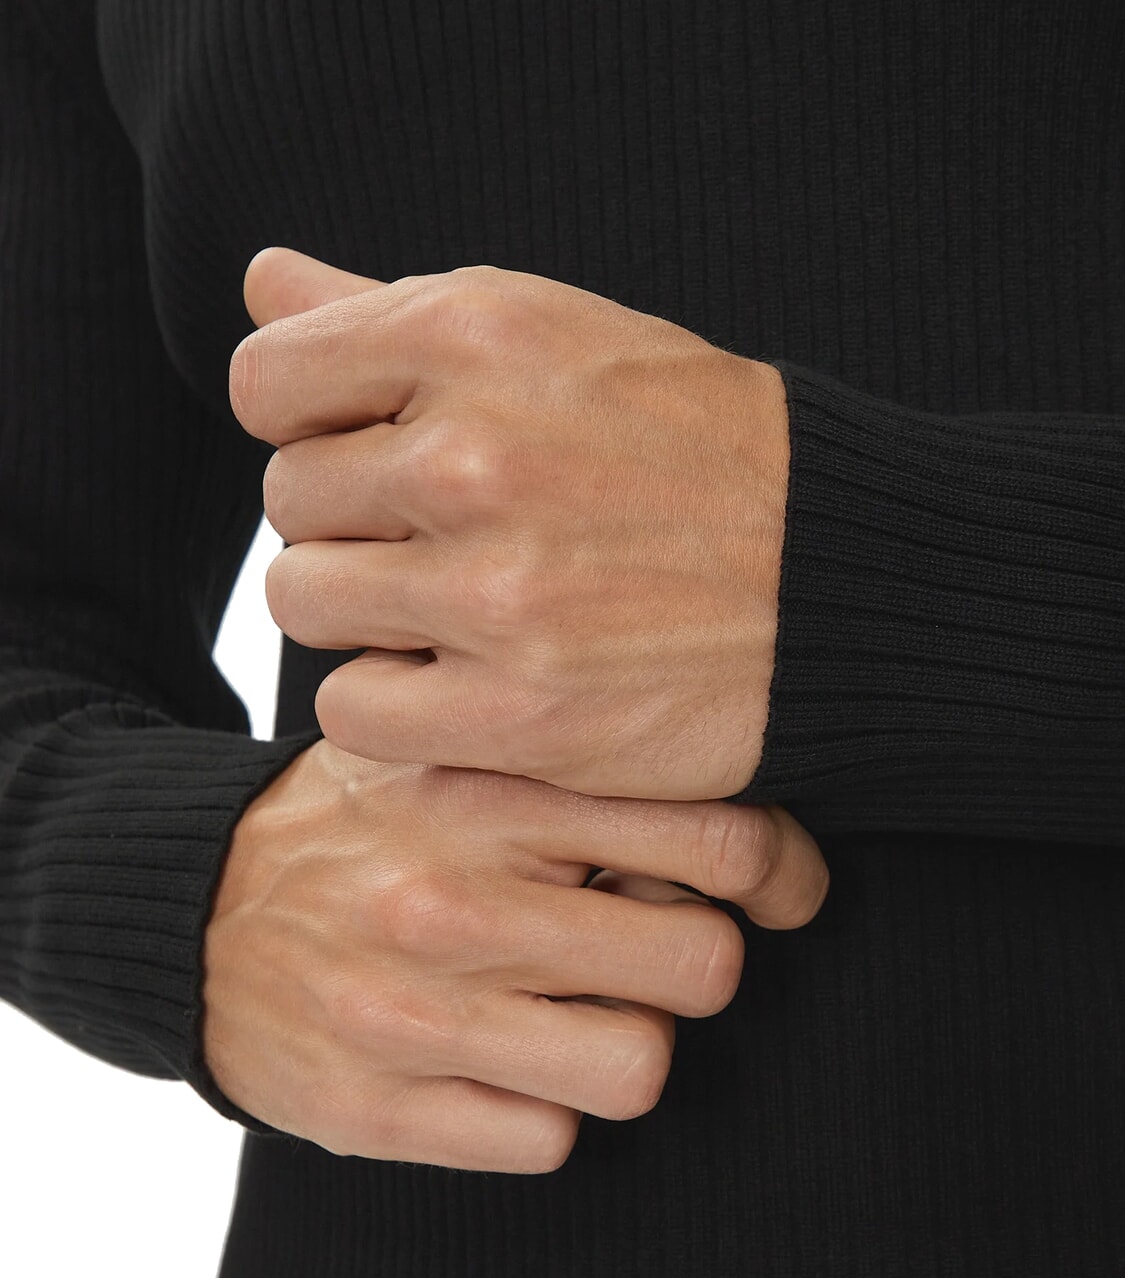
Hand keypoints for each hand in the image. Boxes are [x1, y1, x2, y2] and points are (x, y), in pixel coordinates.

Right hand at [202, 738, 827, 1171]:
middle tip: (655, 946)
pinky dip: (548, 1109)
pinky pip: (549, 1141)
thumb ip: (573, 775)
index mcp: (486, 792)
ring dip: (629, 1044)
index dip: (780, 870)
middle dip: (698, 960)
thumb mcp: (453, 755)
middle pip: (703, 965)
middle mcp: (454, 901)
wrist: (185, 907)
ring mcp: (412, 1014)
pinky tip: (505, 1063)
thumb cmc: (357, 825)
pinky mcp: (375, 1111)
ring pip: (640, 1068)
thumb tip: (721, 838)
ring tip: (581, 1010)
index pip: (714, 836)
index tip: (777, 887)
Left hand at [230, 246, 790, 799]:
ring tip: (457, 608)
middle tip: (447, 539)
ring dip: (365, 614)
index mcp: (477, 336)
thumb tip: (262, 285)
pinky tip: (465, 681)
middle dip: (354, 522)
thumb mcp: (560, 338)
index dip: (311, 423)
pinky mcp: (517, 712)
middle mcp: (474, 456)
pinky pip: (350, 709)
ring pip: (304, 603)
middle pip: (288, 499)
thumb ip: (394, 314)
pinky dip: (394, 705)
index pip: (267, 382)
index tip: (377, 453)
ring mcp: (494, 591)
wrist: (838, 582)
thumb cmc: (694, 453)